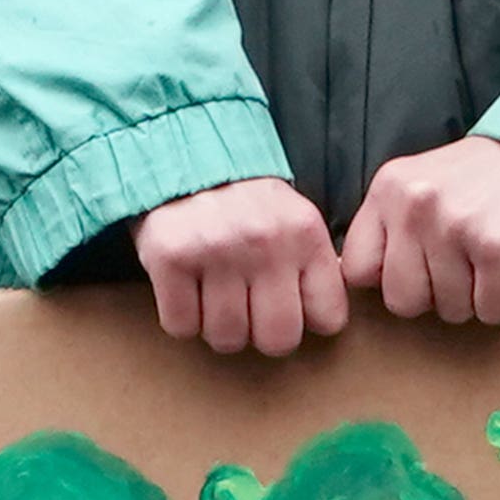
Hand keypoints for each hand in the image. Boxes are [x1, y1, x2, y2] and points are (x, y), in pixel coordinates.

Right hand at [135, 178, 349, 354]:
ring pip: (227, 338)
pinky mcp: (171, 258)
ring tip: (213, 296)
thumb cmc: (244, 204)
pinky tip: (186, 290)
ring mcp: (217, 251)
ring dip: (217, 327)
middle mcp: (266, 243)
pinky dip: (181, 317)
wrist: (183, 159)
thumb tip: (325, 320)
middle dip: (261, 335)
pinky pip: (182, 326)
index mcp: (305, 235)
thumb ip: (313, 266)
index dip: (306, 321)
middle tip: (247, 311)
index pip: (328, 318)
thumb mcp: (295, 220)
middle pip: (278, 340)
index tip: (288, 307)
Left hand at [342, 137, 499, 326]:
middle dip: (436, 296)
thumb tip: (354, 280)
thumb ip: (389, 225)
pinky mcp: (498, 247)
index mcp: (389, 189)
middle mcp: (416, 205)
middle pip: (402, 302)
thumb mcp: (420, 185)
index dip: (390, 279)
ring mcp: (455, 226)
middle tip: (464, 264)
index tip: (420, 267)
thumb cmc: (485, 179)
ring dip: (477, 296)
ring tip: (492, 256)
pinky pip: (493, 310)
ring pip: (451, 310)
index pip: (356, 271)